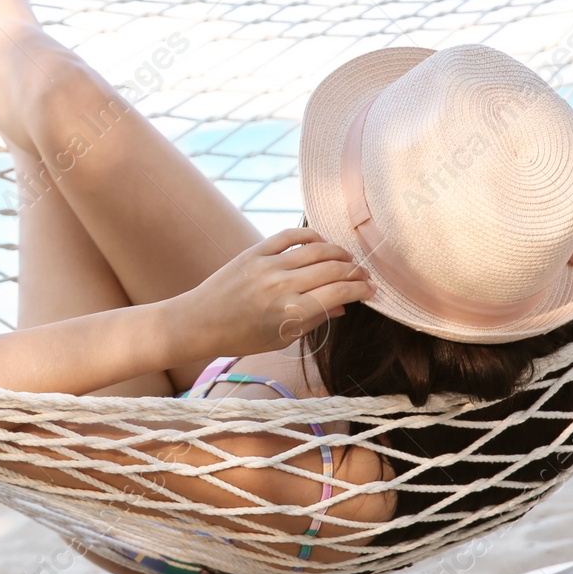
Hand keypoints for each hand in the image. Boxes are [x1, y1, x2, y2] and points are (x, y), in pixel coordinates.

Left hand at [177, 228, 373, 357]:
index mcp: (291, 313)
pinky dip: (310, 235)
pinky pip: (289, 235)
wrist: (200, 321)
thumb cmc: (242, 336)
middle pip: (332, 270)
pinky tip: (321, 242)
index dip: (360, 290)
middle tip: (365, 275)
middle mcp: (282, 286)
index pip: (339, 294)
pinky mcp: (254, 252)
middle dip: (355, 272)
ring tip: (348, 259)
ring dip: (338, 253)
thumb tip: (342, 306)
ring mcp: (267, 266)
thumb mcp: (282, 337)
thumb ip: (314, 320)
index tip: (371, 290)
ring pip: (316, 250)